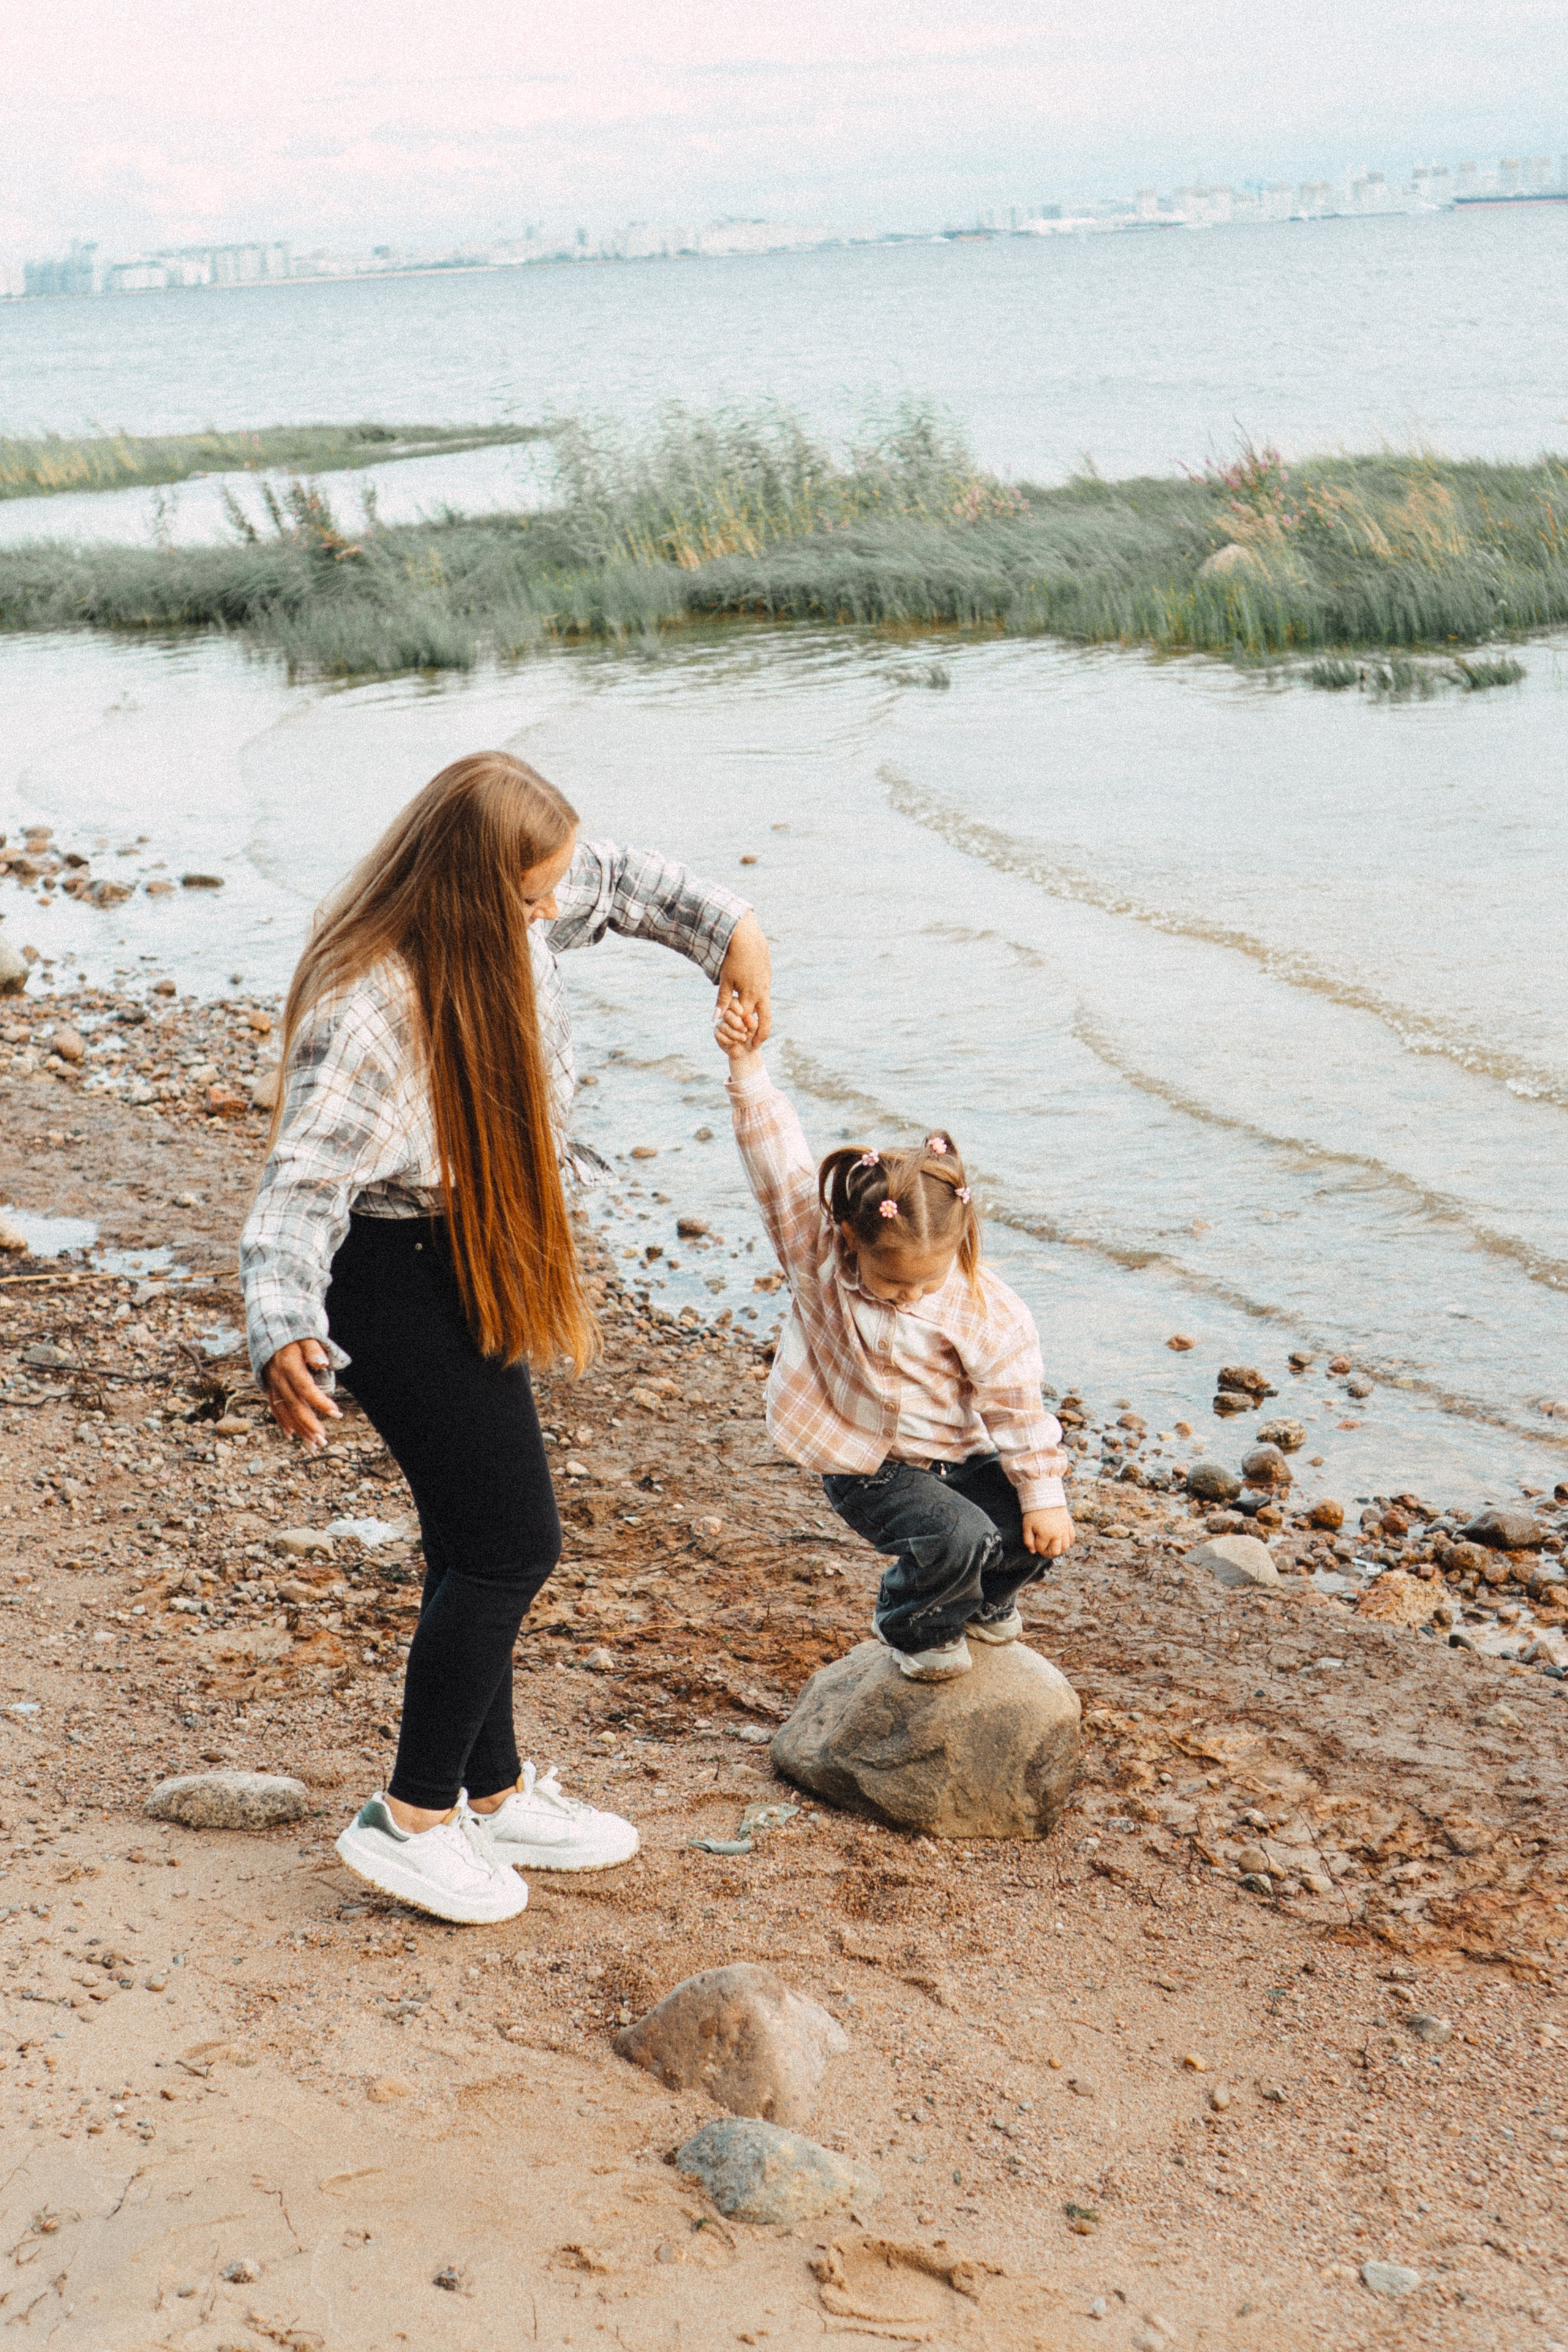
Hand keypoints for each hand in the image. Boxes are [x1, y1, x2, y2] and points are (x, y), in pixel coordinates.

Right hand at [264, 1338, 342, 1450]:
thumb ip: (314, 1350)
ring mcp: (272, 1384)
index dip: (321, 1402)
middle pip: (294, 1405)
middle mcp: (278, 1378)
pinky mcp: (268, 1387)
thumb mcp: (306, 1337)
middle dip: (309, 1425)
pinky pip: (274, 1407)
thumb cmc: (295, 1334)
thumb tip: (322, 1363)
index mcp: (289, 1365)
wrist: (270, 1329)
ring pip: (284, 1411)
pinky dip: (282, 1422)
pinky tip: (291, 1435)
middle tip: (323, 1441)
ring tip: (313, 1445)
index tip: (338, 1414)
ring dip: (299, 1429)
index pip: (306, 1388)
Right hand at [714, 992, 764, 1077]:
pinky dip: (728, 1040)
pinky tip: (734, 1042)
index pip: (733, 1001)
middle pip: (726, 1013)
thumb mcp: (756, 1030)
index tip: (741, 1013)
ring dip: (734, 1034)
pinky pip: (719, 1035)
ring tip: (743, 1038)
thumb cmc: (753, 1037)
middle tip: (744, 1030)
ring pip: (723, 1025)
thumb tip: (747, 1017)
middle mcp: (727, 1014)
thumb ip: (752, 1023)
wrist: (747, 1051)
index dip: (735, 1006)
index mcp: (737, 1009)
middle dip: (736, 1023)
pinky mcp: (717, 1033)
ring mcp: (721, 1023)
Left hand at [717, 911, 771, 1044]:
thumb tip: (715, 1019)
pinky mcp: (767, 977)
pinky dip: (760, 1004)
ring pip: (767, 1008)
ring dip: (761, 1019)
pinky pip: (765, 995)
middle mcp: (762, 992)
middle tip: (756, 1045)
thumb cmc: (733, 958)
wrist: (748, 937)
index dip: (743, 1032)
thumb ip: (722, 1001)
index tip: (741, 1043)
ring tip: (754, 1027)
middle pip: (765, 1020)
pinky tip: (753, 1005)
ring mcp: (767, 984)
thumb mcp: (725, 980)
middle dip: (761, 1034)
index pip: (748, 1021)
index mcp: (750, 995)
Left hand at [1023, 1507, 1074, 1557]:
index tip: (1035, 1541)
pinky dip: (1067, 1542)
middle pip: (1056, 1552)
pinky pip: (1072, 1538)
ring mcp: (1065, 1529)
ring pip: (1066, 1547)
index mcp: (1046, 1534)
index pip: (1042, 1549)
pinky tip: (1061, 1540)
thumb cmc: (1034, 1511)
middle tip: (1044, 1548)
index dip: (1037, 1548)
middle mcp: (1058, 1534)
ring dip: (1059, 1549)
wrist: (1045, 1497)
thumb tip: (1033, 1551)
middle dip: (1049, 1553)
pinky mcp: (1069, 1525)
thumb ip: (1028, 1540)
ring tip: (1052, 1545)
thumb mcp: (1026, 1525)